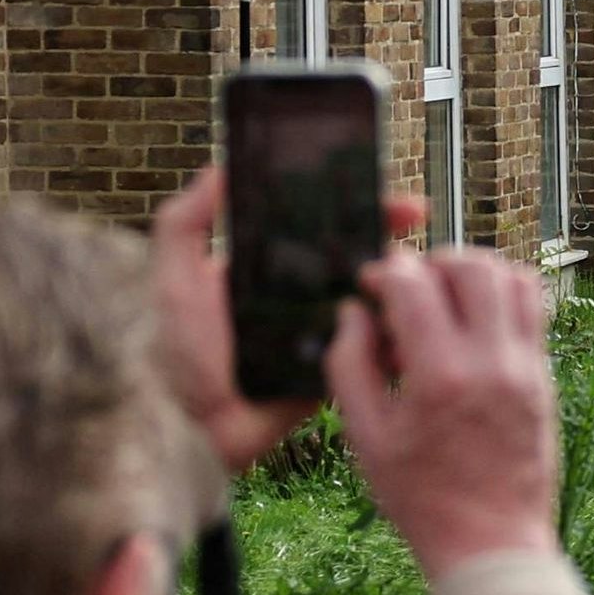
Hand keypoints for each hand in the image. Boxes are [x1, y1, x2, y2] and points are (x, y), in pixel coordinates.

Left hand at [150, 168, 427, 473]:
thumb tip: (218, 167)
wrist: (195, 427)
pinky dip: (398, 335)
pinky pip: (375, 349)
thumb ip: (184, 222)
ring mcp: (323, 333)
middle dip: (393, 240)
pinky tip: (415, 325)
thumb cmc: (178, 353)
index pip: (322, 225)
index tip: (394, 197)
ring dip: (403, 286)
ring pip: (375, 301)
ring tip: (419, 278)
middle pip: (359, 257)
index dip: (358, 206)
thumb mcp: (174, 279)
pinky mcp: (336, 370)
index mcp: (270, 266)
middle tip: (416, 226)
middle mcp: (301, 294)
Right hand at [325, 248, 558, 572]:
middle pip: (470, 266)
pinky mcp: (544, 376)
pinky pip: (534, 308)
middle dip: (430, 263)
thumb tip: (353, 312)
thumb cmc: (421, 497)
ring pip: (511, 276)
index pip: (414, 284)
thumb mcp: (366, 437)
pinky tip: (472, 323)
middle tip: (407, 289)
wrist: (490, 540)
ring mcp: (526, 366)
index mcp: (441, 378)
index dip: (383, 272)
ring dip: (471, 273)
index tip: (369, 288)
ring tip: (442, 301)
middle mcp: (491, 362)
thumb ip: (349, 365)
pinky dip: (502, 295)